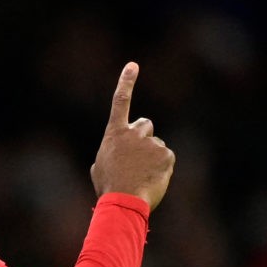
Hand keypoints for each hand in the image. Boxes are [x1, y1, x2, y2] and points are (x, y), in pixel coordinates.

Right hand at [90, 62, 174, 210]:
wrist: (123, 201)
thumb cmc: (108, 187)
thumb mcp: (99, 167)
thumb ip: (110, 152)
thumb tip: (117, 154)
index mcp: (114, 134)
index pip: (120, 102)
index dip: (126, 82)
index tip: (133, 65)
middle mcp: (133, 133)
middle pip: (145, 124)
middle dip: (144, 137)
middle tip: (138, 158)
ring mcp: (151, 143)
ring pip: (156, 144)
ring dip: (152, 156)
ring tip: (141, 175)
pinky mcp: (166, 154)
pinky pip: (167, 158)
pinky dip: (162, 168)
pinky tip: (152, 179)